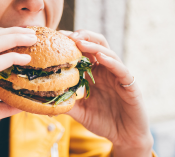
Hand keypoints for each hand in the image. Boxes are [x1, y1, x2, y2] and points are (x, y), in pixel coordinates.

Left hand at [60, 30, 152, 156]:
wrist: (125, 138)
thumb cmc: (104, 122)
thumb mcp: (80, 112)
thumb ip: (66, 104)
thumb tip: (44, 101)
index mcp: (94, 74)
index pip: (82, 52)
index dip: (71, 43)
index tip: (56, 37)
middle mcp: (106, 71)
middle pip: (96, 44)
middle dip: (82, 36)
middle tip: (67, 35)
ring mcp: (118, 76)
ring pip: (107, 53)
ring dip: (93, 45)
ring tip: (79, 42)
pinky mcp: (130, 84)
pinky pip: (121, 69)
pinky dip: (110, 61)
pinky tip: (100, 57)